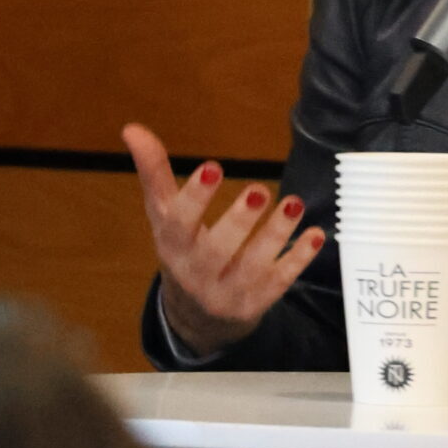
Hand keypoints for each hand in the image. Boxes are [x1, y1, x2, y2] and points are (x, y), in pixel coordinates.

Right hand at [122, 123, 324, 356]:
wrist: (196, 319)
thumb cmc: (182, 251)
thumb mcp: (165, 215)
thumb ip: (154, 173)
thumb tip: (132, 129)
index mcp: (173, 246)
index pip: (179, 223)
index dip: (196, 196)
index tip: (214, 166)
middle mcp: (198, 273)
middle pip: (217, 251)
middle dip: (238, 221)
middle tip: (258, 190)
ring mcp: (228, 292)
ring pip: (253, 267)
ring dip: (275, 235)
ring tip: (293, 202)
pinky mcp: (257, 303)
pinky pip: (280, 282)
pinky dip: (298, 258)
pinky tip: (316, 234)